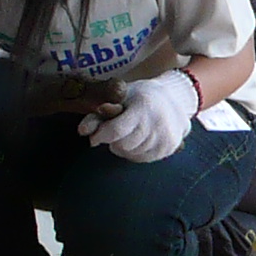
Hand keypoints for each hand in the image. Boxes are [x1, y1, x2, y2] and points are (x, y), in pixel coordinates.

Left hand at [83, 70, 199, 161]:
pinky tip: (139, 140)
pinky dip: (135, 152)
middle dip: (113, 141)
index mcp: (143, 105)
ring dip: (124, 147)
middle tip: (116, 131)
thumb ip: (97, 114)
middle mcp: (157, 122)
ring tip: (129, 133)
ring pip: (132, 154)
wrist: (174, 99)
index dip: (101, 136)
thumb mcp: (118, 99)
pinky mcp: (170, 148)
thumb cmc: (139, 97)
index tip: (94, 138)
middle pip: (123, 145)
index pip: (116, 131)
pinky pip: (143, 159)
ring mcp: (166, 136)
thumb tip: (81, 131)